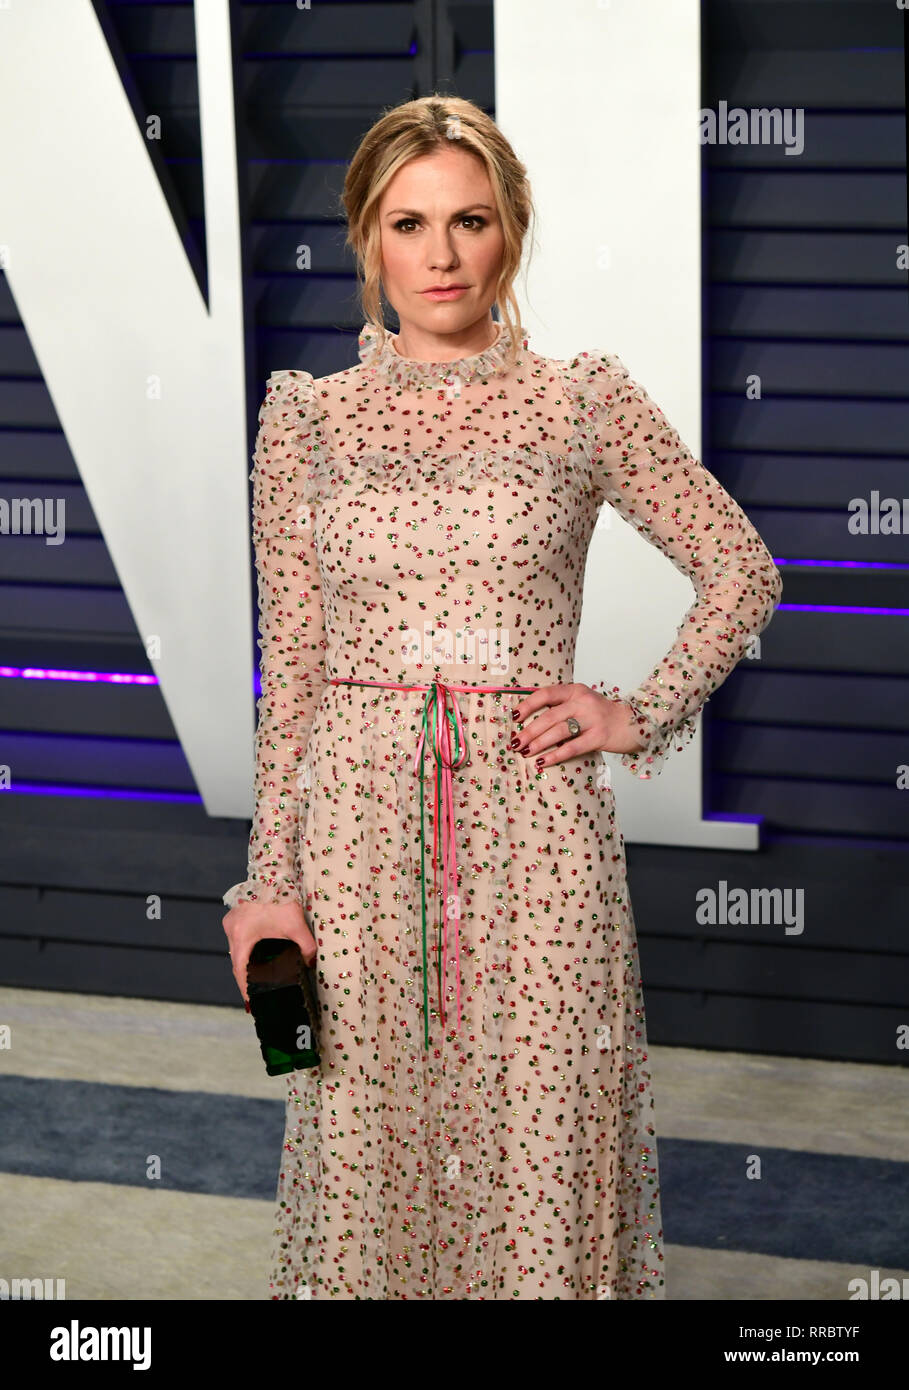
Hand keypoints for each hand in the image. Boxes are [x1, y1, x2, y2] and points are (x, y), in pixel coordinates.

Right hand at [221, 897, 316, 1005]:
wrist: (272, 872)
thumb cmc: (281, 895)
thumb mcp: (295, 924)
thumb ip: (306, 946)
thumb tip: (312, 963)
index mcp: (242, 935)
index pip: (240, 970)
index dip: (245, 989)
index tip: (250, 1003)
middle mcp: (232, 930)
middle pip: (237, 963)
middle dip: (246, 980)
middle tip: (256, 996)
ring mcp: (232, 923)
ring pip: (237, 952)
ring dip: (246, 965)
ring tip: (257, 981)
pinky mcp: (236, 917)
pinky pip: (238, 941)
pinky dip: (246, 951)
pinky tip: (255, 958)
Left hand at [511, 683, 646, 768]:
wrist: (635, 722)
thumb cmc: (601, 715)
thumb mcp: (582, 702)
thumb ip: (561, 706)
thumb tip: (529, 721)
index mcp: (575, 690)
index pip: (546, 694)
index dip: (528, 705)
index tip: (514, 717)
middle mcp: (583, 702)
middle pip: (549, 716)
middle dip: (529, 731)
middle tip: (515, 742)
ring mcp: (592, 719)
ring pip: (558, 731)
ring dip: (538, 743)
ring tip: (525, 752)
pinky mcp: (599, 737)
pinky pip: (572, 747)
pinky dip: (555, 755)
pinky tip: (543, 761)